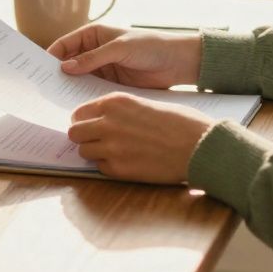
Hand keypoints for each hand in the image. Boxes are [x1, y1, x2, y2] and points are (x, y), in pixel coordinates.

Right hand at [47, 24, 201, 88]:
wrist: (177, 62)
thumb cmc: (150, 46)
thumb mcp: (119, 48)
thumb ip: (93, 58)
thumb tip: (65, 67)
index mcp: (93, 35)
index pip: (65, 45)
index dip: (51, 56)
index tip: (38, 71)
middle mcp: (94, 51)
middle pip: (68, 64)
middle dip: (56, 75)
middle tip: (43, 91)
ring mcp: (102, 69)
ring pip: (78, 80)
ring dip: (69, 89)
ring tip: (55, 102)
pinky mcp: (110, 85)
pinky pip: (92, 91)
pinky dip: (83, 97)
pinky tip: (76, 107)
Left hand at [68, 93, 214, 182]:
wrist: (198, 145)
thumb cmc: (179, 122)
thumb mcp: (145, 103)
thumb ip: (120, 110)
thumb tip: (102, 120)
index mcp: (115, 102)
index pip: (79, 112)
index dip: (85, 121)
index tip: (93, 127)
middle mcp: (108, 122)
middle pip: (74, 132)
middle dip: (84, 138)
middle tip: (98, 141)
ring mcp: (111, 147)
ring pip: (83, 152)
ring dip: (96, 153)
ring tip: (116, 153)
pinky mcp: (119, 169)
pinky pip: (100, 168)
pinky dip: (109, 167)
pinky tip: (128, 162)